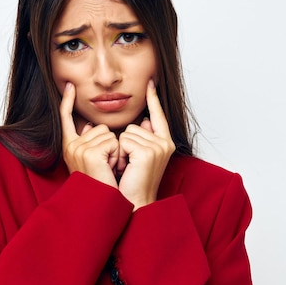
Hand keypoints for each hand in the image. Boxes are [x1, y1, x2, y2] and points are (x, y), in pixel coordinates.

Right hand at [60, 83, 118, 187]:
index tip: (70, 86)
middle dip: (109, 144)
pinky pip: (113, 141)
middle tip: (106, 165)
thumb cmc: (101, 185)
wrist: (102, 203)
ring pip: (108, 133)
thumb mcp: (93, 160)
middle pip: (98, 126)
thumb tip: (86, 124)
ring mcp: (79, 149)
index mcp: (69, 147)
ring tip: (109, 168)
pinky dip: (117, 155)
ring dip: (115, 150)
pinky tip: (111, 169)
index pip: (66, 117)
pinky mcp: (90, 153)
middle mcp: (70, 146)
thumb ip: (89, 141)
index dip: (67, 101)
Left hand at [117, 80, 175, 209]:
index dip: (153, 99)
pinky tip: (127, 167)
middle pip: (135, 125)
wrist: (134, 202)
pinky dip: (120, 153)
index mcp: (165, 142)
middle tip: (129, 164)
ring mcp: (158, 147)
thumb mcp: (139, 156)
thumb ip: (142, 137)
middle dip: (125, 143)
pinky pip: (124, 140)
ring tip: (128, 167)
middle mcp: (165, 143)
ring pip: (127, 132)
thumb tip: (145, 120)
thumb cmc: (133, 182)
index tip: (150, 82)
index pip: (158, 115)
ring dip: (121, 150)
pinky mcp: (148, 152)